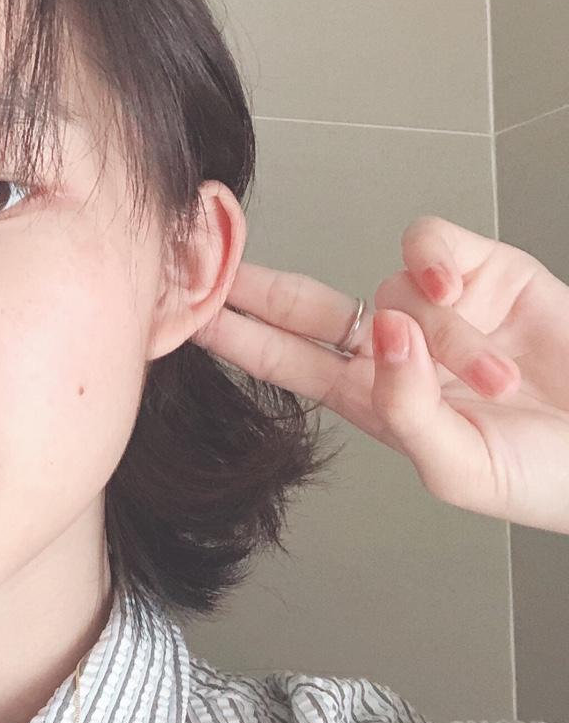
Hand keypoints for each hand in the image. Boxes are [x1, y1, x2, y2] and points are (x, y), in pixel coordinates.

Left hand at [189, 215, 568, 534]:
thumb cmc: (545, 474)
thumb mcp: (459, 467)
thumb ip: (406, 408)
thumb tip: (384, 333)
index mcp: (375, 397)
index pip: (289, 361)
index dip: (240, 337)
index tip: (188, 316)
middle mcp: (396, 348)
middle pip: (307, 306)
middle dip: (258, 286)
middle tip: (208, 257)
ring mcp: (438, 308)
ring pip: (393, 290)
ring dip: (443, 336)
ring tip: (499, 384)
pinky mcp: (485, 272)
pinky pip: (430, 248)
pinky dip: (438, 267)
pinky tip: (460, 295)